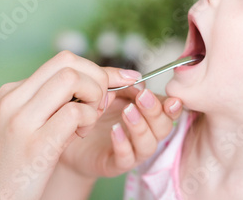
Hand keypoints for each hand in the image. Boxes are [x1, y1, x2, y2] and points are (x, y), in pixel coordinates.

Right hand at [0, 51, 140, 199]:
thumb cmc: (18, 165)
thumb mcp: (32, 125)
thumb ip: (58, 103)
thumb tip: (104, 85)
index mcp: (12, 92)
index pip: (63, 61)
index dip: (95, 69)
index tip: (116, 82)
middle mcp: (13, 100)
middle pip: (68, 62)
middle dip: (97, 78)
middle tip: (99, 105)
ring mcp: (22, 121)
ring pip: (72, 80)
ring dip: (93, 98)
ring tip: (86, 122)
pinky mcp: (36, 144)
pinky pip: (76, 112)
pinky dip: (88, 120)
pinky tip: (80, 135)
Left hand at [56, 85, 182, 177]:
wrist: (69, 134)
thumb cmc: (92, 110)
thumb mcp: (105, 89)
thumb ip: (119, 80)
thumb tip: (136, 77)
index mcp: (147, 113)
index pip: (169, 111)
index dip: (173, 107)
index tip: (171, 101)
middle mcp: (145, 133)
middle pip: (163, 127)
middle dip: (155, 111)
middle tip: (142, 97)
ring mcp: (132, 151)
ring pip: (148, 144)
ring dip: (141, 126)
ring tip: (128, 111)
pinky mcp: (115, 164)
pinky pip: (126, 158)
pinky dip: (123, 143)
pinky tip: (115, 130)